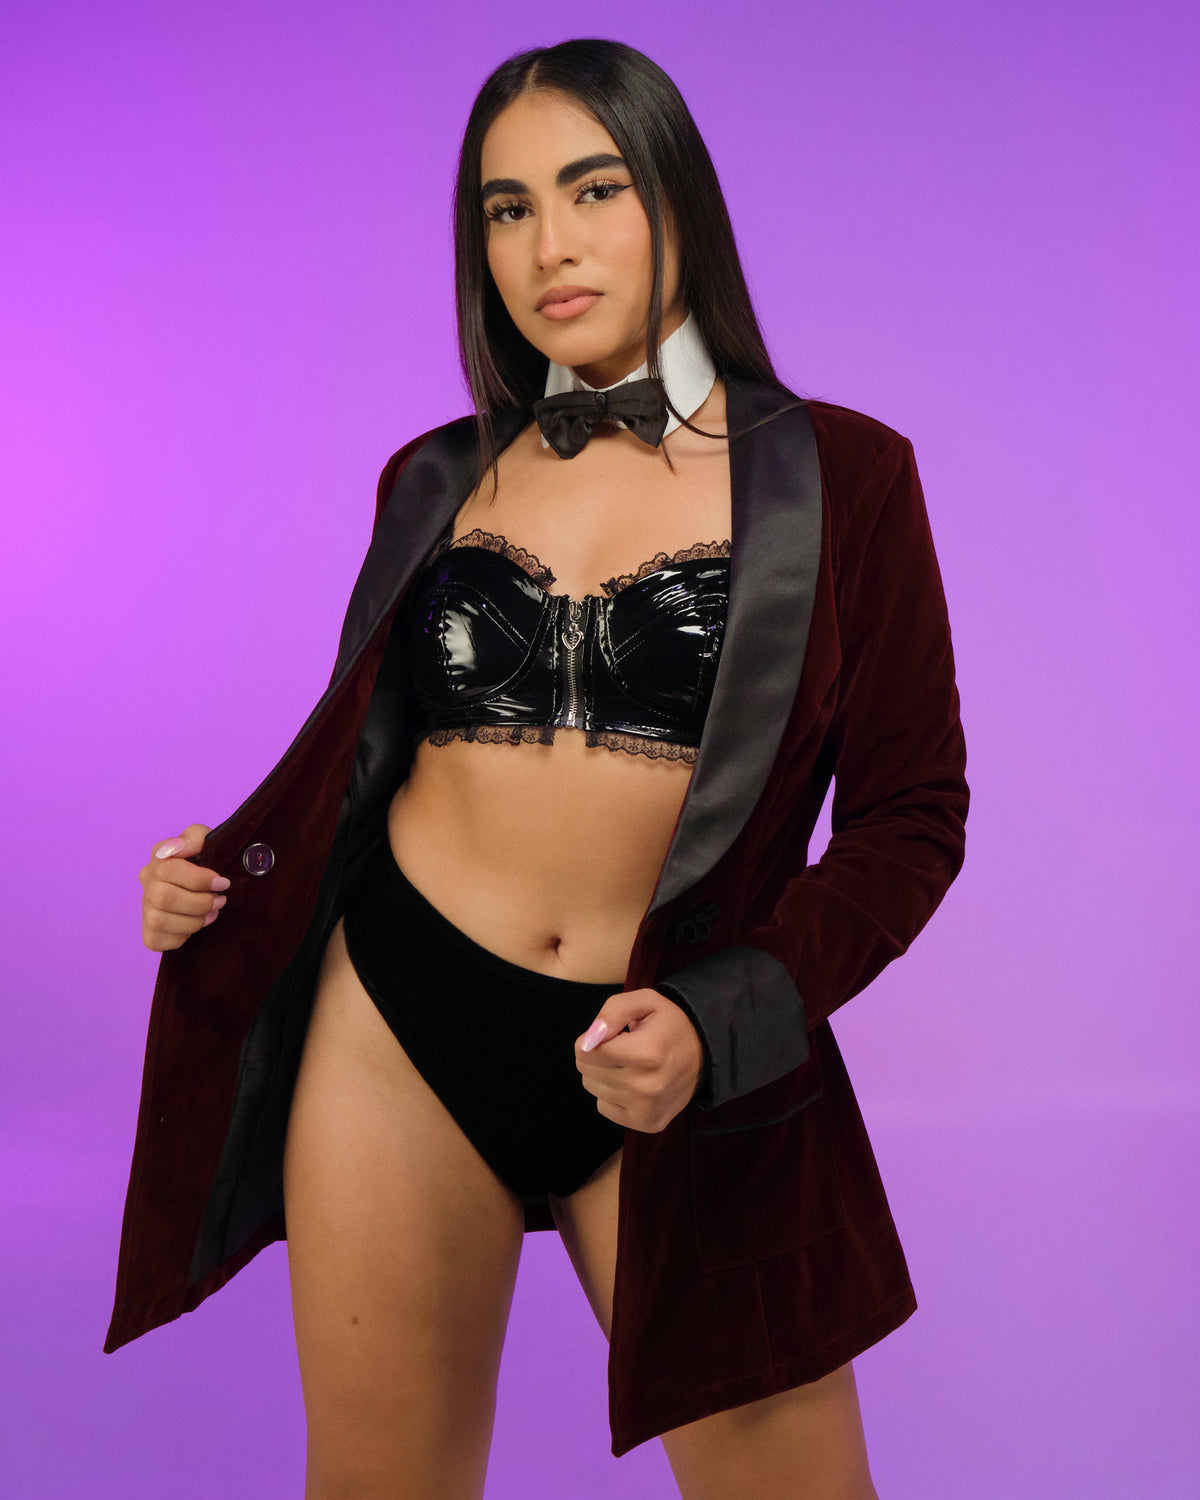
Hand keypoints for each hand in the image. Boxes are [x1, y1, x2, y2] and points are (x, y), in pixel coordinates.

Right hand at [138, 824, 223, 950]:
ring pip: (158, 920)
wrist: (212, 888)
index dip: (199, 879)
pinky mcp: (148, 933)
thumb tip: (178, 846)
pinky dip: (181, 937)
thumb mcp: (208, 841)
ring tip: (211, 913)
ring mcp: (145, 907)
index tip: (223, 883)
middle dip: (199, 902)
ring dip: (193, 921)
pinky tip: (194, 926)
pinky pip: (156, 941)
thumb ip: (195, 837)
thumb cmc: (209, 862)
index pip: (168, 869)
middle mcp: (147, 881)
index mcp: (159, 856)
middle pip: (164, 897)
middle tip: (220, 901)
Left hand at [574, 988, 703, 1132]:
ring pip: (593, 1089)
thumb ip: (614, 1010)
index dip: (591, 1038)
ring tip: (628, 1064)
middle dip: (596, 1055)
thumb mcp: (646, 1002)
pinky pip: (604, 1108)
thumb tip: (589, 1038)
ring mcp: (647, 1109)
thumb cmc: (669, 1024)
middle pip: (586, 1071)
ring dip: (603, 1074)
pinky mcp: (648, 1123)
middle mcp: (646, 1086)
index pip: (585, 1052)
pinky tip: (632, 1083)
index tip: (609, 1034)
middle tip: (621, 1048)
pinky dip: (611, 1094)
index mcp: (645, 1053)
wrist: (705, 1054)